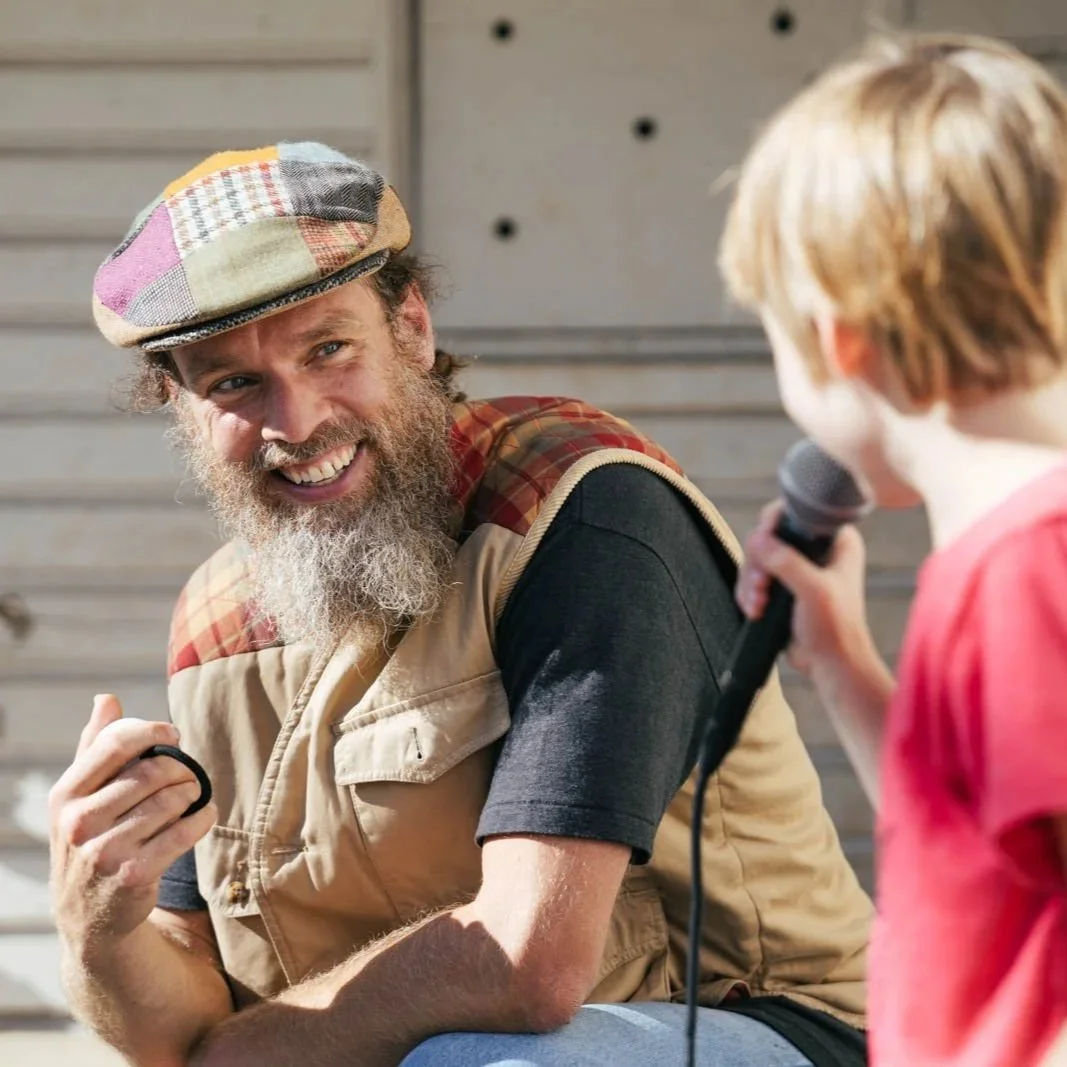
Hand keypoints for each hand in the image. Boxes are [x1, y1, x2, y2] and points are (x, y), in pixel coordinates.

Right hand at [49, 694, 216, 952]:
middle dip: (180, 767)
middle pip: (152, 771)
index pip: (114, 743)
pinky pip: (184, 831)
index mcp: (65, 795)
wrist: (89, 917)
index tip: (172, 735)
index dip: (152, 731)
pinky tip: (203, 815)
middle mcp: (78, 823)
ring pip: (171, 800)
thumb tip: (106, 699)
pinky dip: (203, 817)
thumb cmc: (92, 840)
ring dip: (193, 792)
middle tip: (188, 773)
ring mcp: (104, 852)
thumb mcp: (80, 797)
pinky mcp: (134, 875)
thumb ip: (93, 747)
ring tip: (192, 794)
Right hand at [735, 501, 879, 683]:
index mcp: (836, 541)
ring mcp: (797, 568)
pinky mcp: (782, 587)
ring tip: (758, 603)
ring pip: (757, 559)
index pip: (796, 513)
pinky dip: (749, 593)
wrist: (830, 663)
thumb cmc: (836, 628)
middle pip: (768, 537)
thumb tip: (758, 540)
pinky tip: (756, 610)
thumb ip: (787, 562)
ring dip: (751, 582)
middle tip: (761, 584)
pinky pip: (753, 578)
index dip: (773, 525)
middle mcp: (816, 550)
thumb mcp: (813, 591)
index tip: (761, 543)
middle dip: (758, 563)